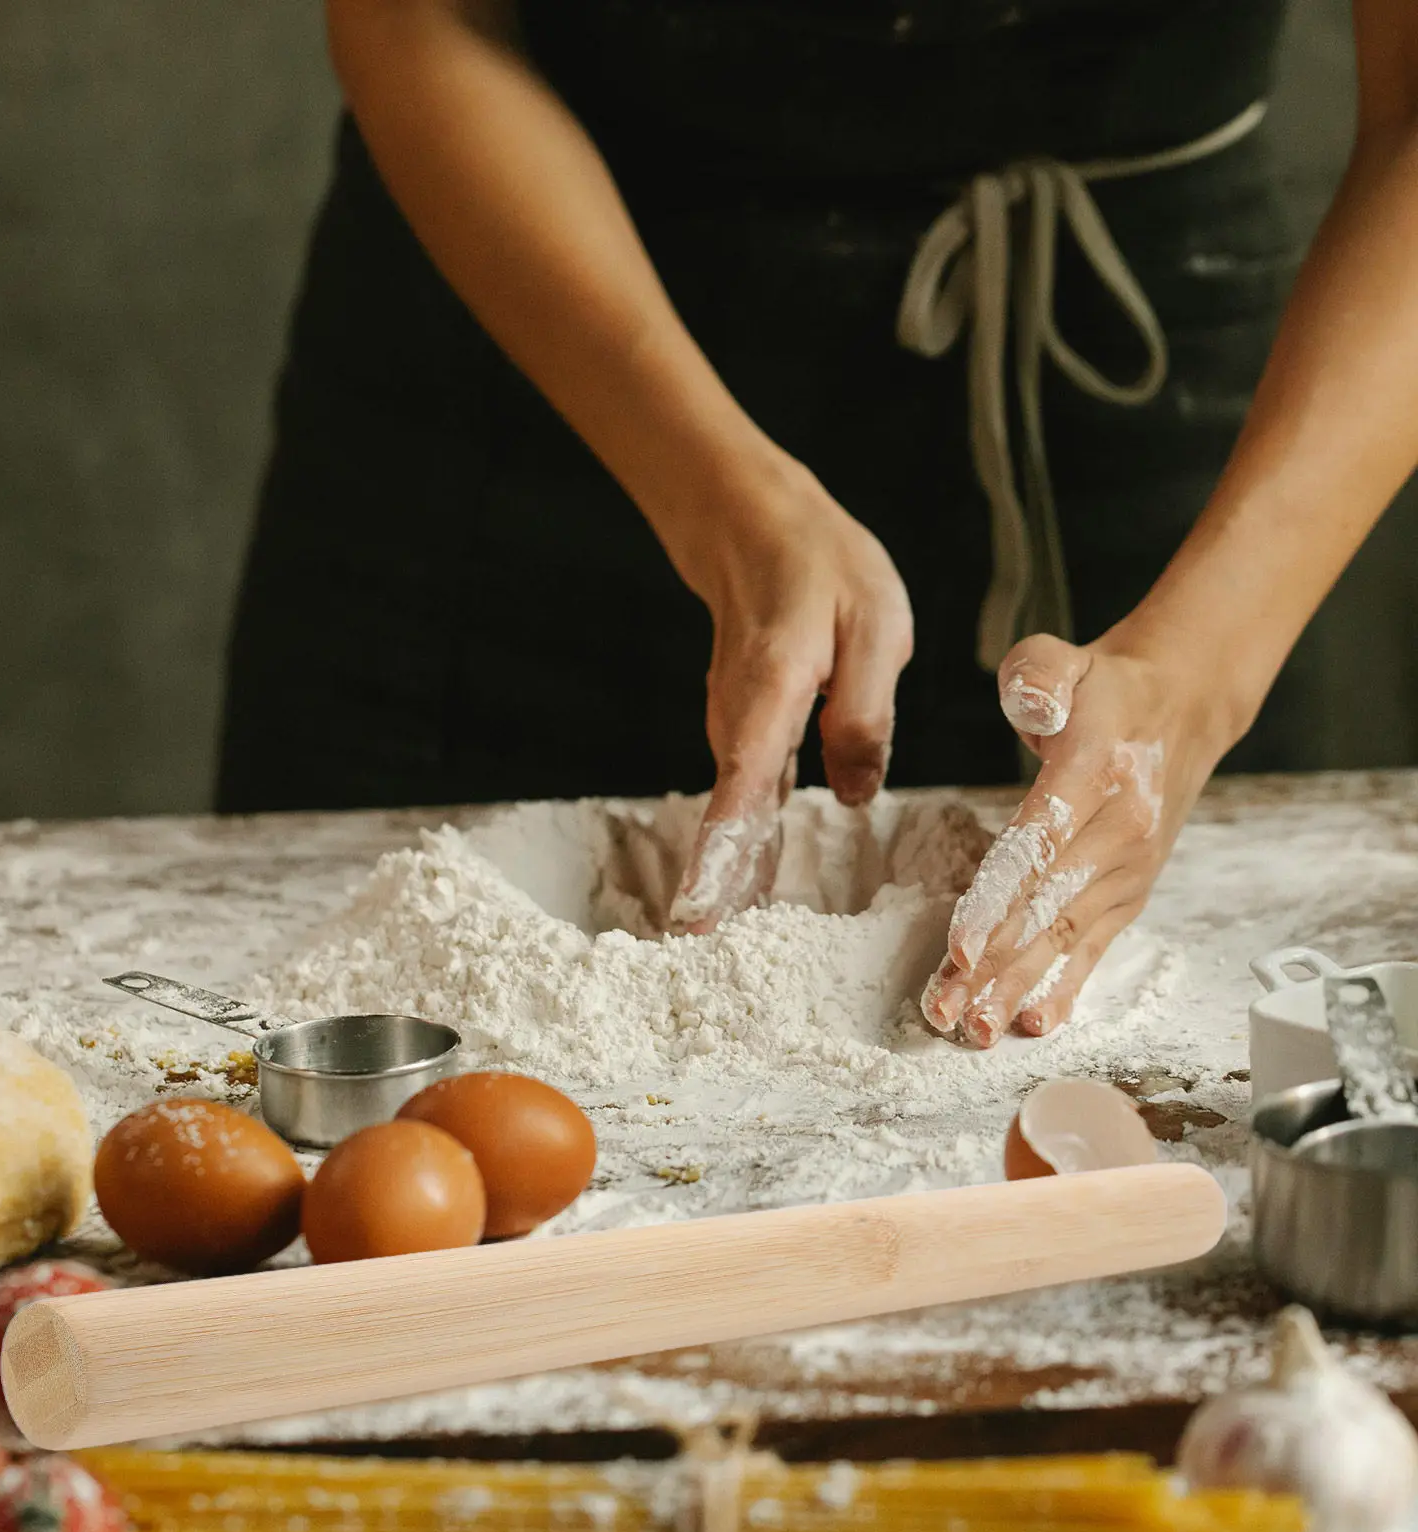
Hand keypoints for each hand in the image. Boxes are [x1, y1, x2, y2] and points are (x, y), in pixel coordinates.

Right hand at [665, 457, 913, 930]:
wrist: (754, 525)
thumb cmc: (820, 565)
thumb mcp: (872, 627)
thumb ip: (865, 713)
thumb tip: (855, 796)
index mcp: (770, 694)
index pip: (742, 786)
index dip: (722, 854)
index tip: (699, 913)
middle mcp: (737, 723)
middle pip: (728, 820)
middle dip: (719, 894)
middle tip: (711, 966)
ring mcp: (735, 730)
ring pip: (735, 817)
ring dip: (730, 881)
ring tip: (726, 951)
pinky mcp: (745, 735)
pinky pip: (744, 801)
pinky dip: (742, 847)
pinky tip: (746, 894)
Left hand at [920, 629, 1237, 1045]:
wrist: (1180, 707)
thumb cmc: (1102, 688)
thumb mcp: (1064, 657)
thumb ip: (1037, 674)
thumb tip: (1031, 708)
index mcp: (1095, 772)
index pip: (1039, 845)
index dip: (998, 900)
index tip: (961, 948)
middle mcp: (1119, 830)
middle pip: (1045, 907)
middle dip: (992, 966)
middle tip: (945, 1011)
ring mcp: (1129, 867)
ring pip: (1064, 936)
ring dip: (1016, 986)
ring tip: (975, 1029)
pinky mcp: (1131, 892)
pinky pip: (1096, 946)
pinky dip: (1065, 987)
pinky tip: (1033, 1023)